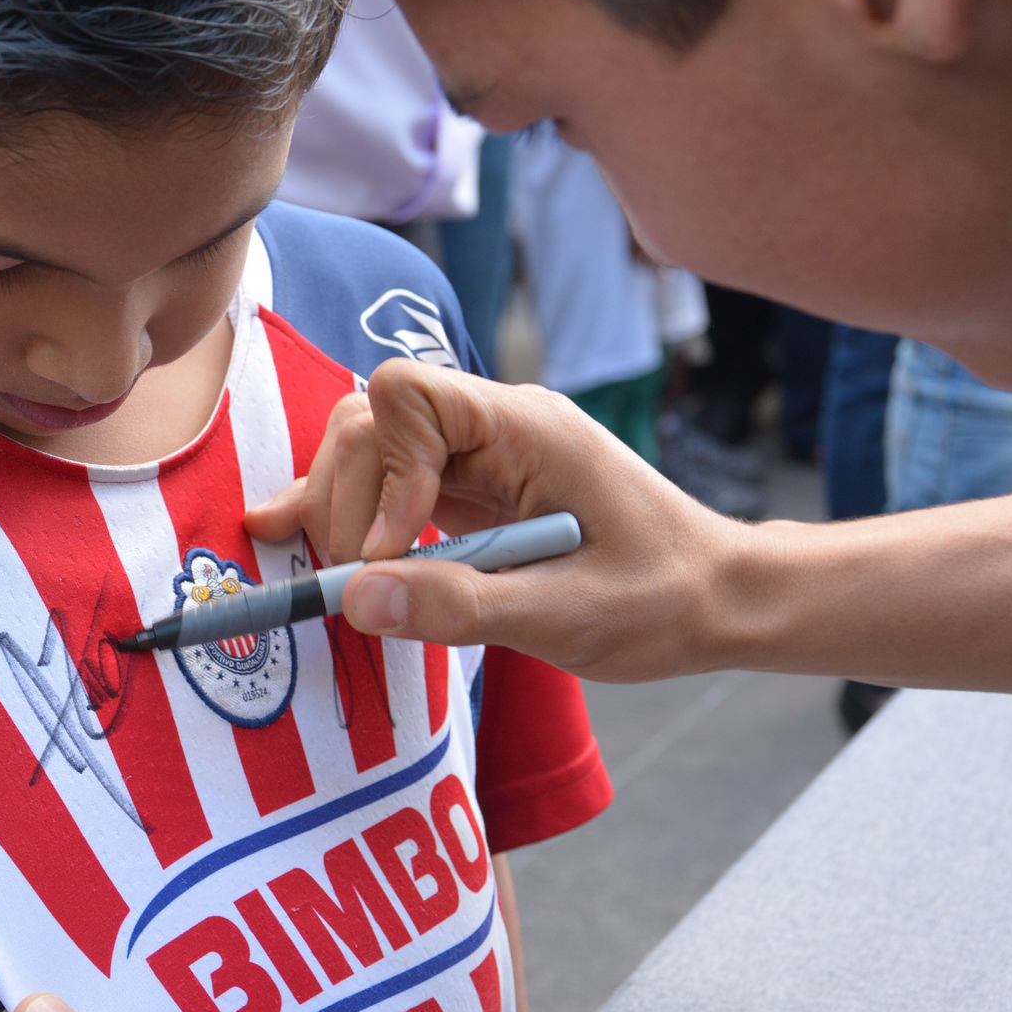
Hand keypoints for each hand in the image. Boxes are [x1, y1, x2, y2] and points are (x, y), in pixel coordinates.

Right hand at [244, 360, 748, 680]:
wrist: (718, 598)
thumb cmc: (662, 601)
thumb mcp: (566, 618)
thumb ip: (460, 605)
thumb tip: (352, 599)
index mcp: (527, 428)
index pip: (408, 393)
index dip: (382, 471)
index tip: (390, 551)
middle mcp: (496, 425)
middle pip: (370, 418)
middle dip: (344, 494)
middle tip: (355, 579)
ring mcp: (480, 454)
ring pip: (367, 444)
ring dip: (338, 503)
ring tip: (337, 573)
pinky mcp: (470, 489)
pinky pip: (389, 481)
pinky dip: (347, 510)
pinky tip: (293, 536)